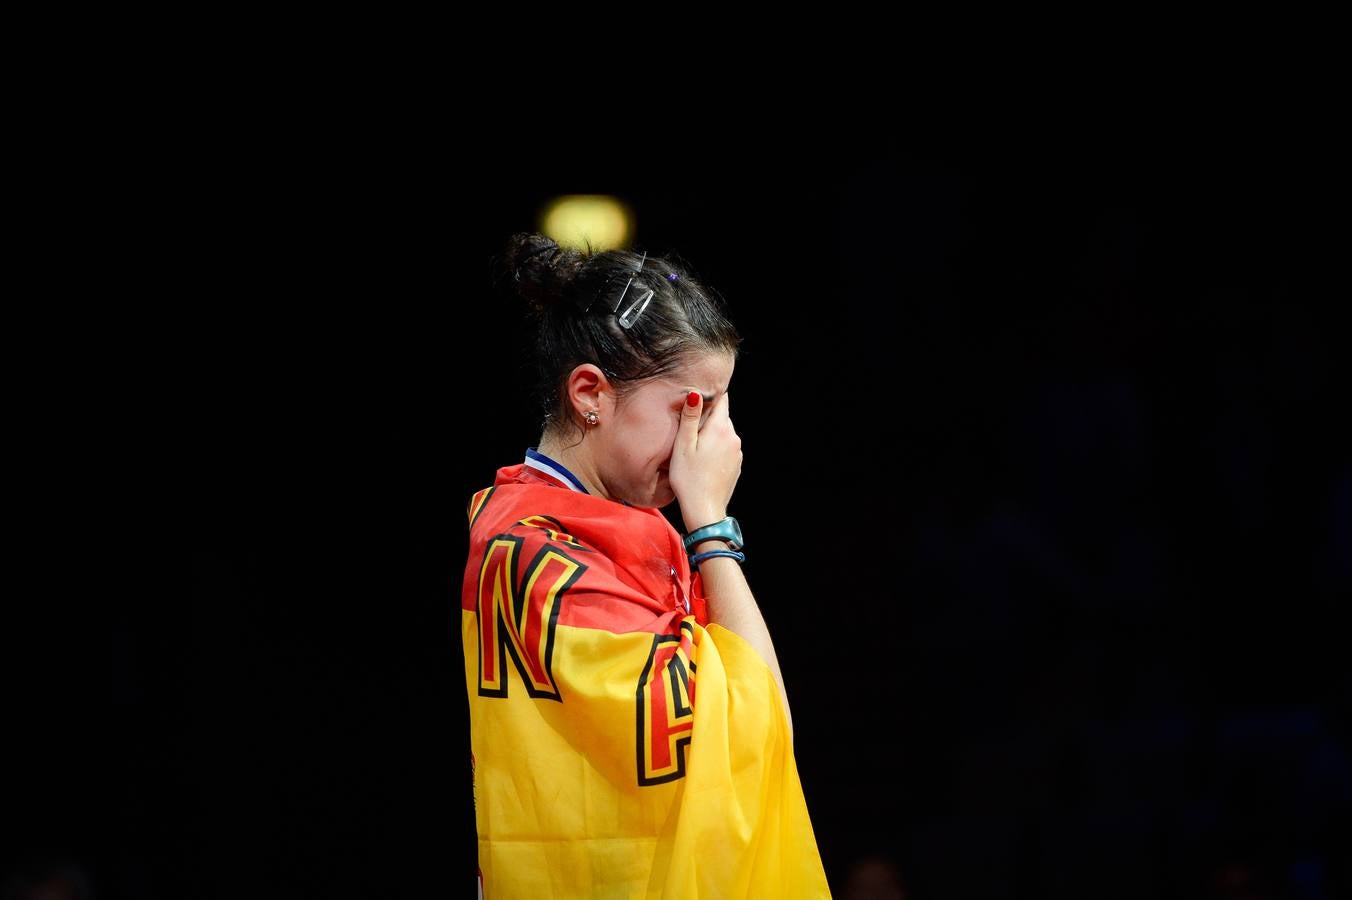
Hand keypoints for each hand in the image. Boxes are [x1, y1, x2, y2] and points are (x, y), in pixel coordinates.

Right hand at [669, 390, 741, 531]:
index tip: (697, 403)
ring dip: (711, 434)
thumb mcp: (683, 445)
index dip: (709, 397)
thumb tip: (696, 393)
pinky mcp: (736, 465)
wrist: (704, 510)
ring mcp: (737, 452)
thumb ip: (691, 417)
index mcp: (720, 429)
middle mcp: (733, 438)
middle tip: (688, 428)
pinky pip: (725, 448)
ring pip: (724, 433)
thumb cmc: (688, 478)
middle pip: (722, 417)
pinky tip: (703, 461)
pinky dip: (716, 449)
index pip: (722, 400)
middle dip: (708, 417)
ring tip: (693, 447)